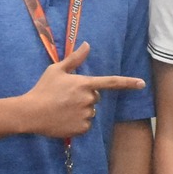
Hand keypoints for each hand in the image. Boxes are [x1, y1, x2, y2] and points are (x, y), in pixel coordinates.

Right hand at [24, 41, 144, 139]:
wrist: (31, 112)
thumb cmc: (43, 89)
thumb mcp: (56, 70)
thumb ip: (75, 59)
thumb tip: (87, 44)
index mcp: (85, 84)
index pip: (111, 82)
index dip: (128, 83)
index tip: (142, 84)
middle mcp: (88, 99)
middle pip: (96, 98)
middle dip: (86, 97)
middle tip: (67, 97)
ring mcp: (86, 115)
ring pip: (90, 112)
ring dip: (81, 110)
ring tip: (63, 109)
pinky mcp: (81, 129)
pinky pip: (85, 125)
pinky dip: (77, 123)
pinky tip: (64, 119)